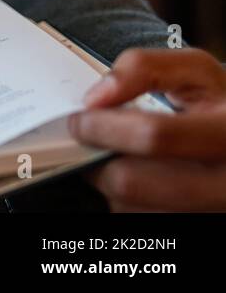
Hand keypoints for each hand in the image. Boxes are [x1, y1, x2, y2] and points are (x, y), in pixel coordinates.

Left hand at [70, 47, 225, 210]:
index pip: (152, 136)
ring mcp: (211, 209)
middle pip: (132, 182)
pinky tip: (143, 176)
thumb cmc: (221, 107)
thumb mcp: (195, 73)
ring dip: (112, 180)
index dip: (103, 126)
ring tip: (126, 156)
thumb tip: (99, 96)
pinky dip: (129, 199)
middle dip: (96, 158)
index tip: (81, 120)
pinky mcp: (195, 224)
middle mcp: (224, 181)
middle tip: (91, 143)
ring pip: (131, 206)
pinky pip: (141, 218)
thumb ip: (144, 68)